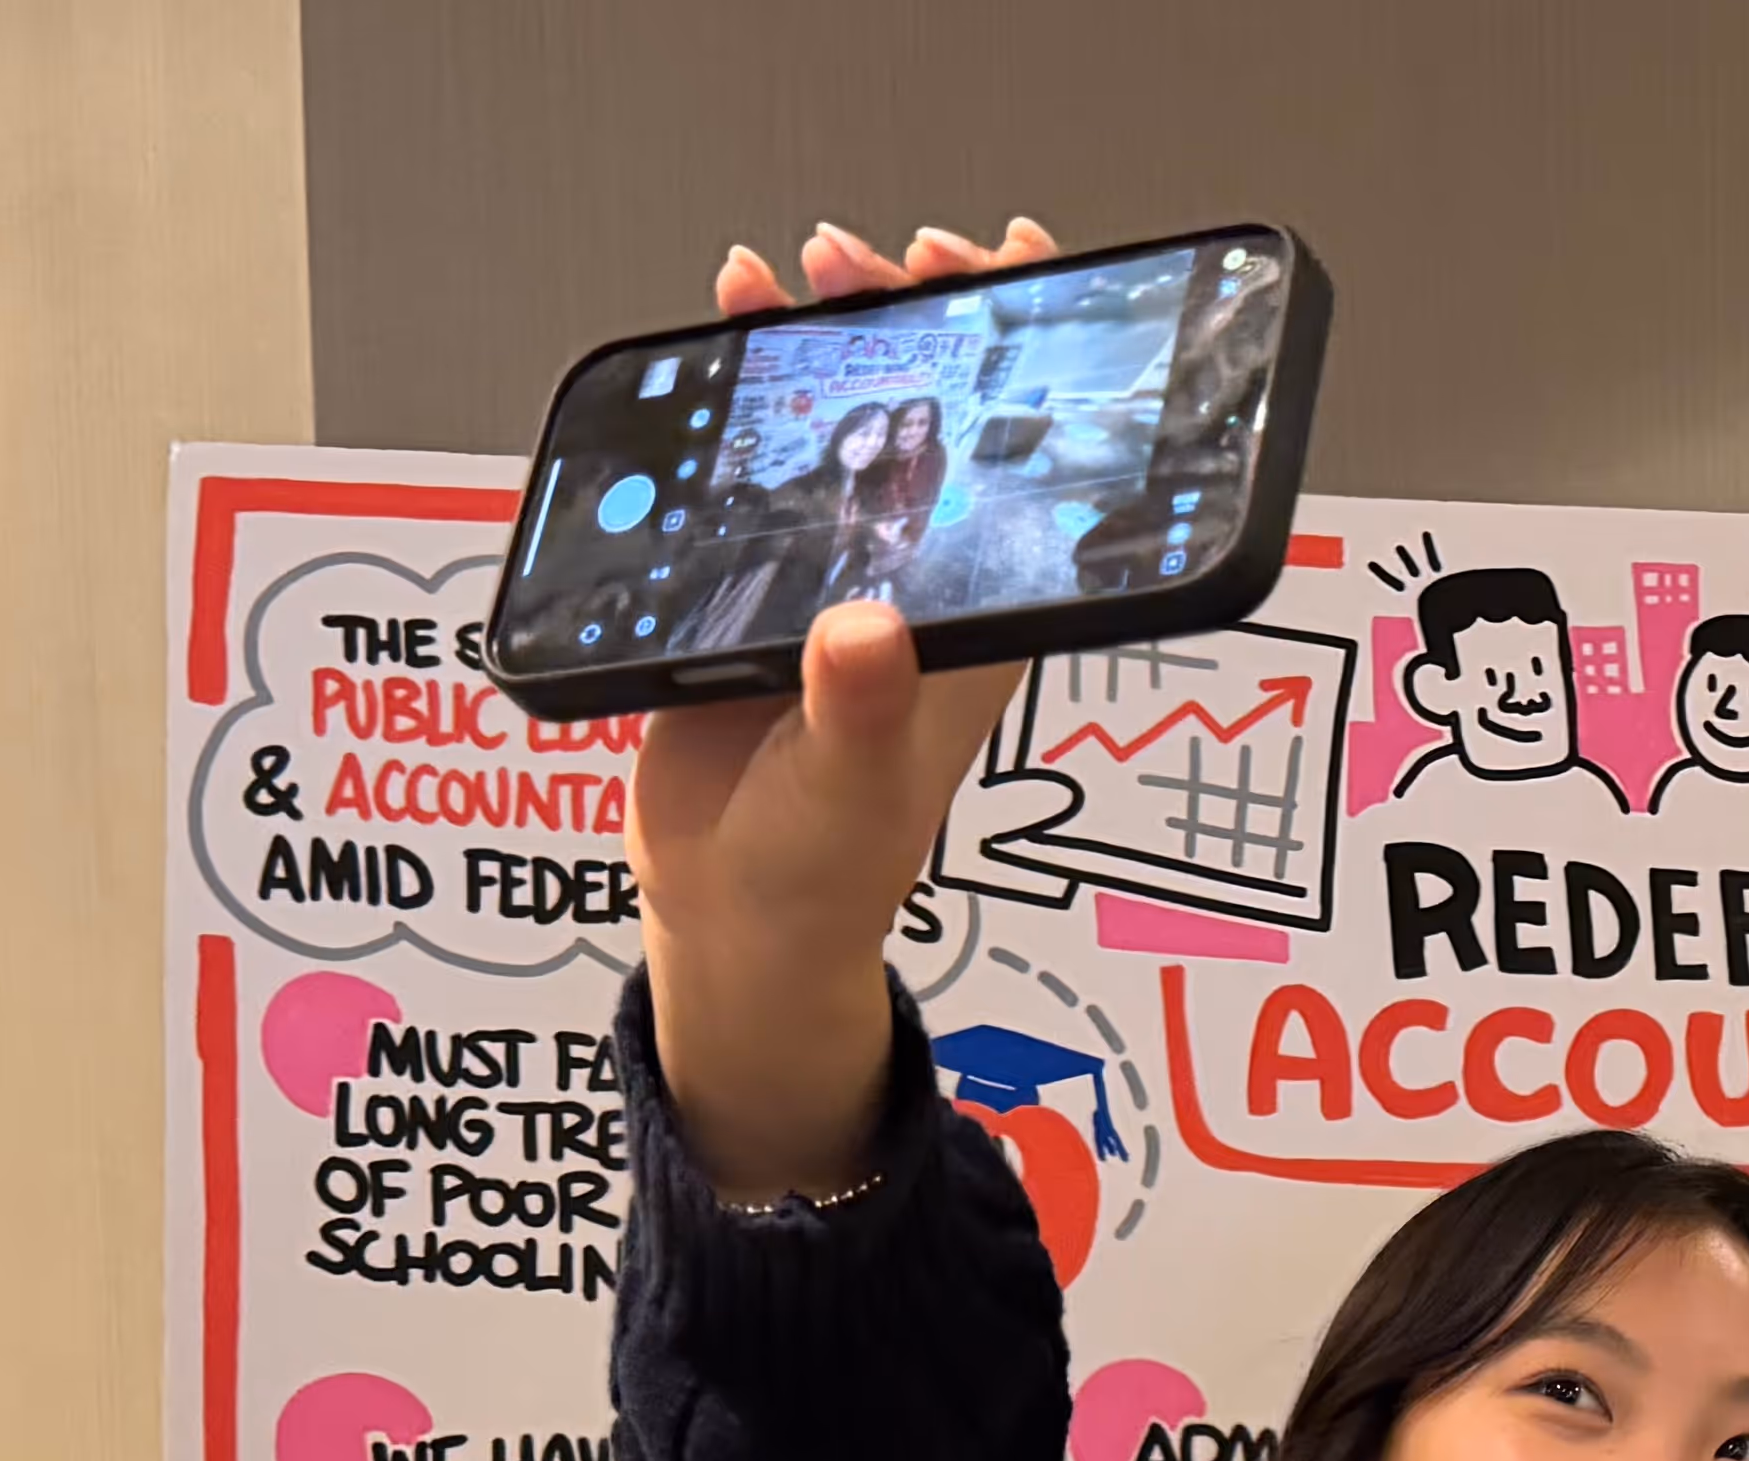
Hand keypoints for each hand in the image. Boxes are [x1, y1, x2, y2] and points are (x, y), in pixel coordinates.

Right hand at [632, 215, 1053, 1198]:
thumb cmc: (819, 869)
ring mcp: (835, 574)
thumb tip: (866, 629)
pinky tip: (719, 332)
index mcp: (972, 625)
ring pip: (840, 428)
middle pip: (930, 421)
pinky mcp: (756, 581)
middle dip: (911, 324)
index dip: (1029, 364)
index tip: (1018, 266)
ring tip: (790, 271)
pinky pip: (758, 464)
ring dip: (821, 343)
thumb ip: (861, 710)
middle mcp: (914, 584)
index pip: (1024, 469)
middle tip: (876, 258)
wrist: (732, 915)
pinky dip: (738, 392)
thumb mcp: (849, 792)